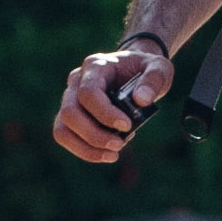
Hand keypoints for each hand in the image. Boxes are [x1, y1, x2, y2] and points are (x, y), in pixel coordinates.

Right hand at [52, 39, 169, 162]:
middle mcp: (76, 81)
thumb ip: (154, 80)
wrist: (135, 71)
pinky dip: (84, 151)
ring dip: (86, 147)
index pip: (88, 92)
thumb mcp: (159, 67)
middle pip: (70, 112)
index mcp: (95, 65)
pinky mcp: (71, 116)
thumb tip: (142, 100)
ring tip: (113, 155)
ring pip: (62, 129)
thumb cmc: (145, 69)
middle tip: (120, 145)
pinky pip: (66, 137)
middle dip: (94, 135)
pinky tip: (107, 154)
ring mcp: (69, 98)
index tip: (127, 125)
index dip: (105, 113)